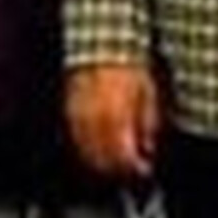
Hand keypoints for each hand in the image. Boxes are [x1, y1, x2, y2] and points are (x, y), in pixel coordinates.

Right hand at [66, 63, 160, 178]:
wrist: (101, 48)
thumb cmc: (128, 68)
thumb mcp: (148, 94)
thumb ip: (148, 124)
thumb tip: (148, 148)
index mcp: (117, 118)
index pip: (123, 157)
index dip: (135, 168)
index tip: (144, 169)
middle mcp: (95, 122)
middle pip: (104, 160)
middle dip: (120, 169)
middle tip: (132, 169)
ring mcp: (79, 118)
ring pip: (87, 154)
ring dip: (103, 163)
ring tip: (117, 161)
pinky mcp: (69, 114)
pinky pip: (77, 141)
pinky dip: (88, 150)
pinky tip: (100, 149)